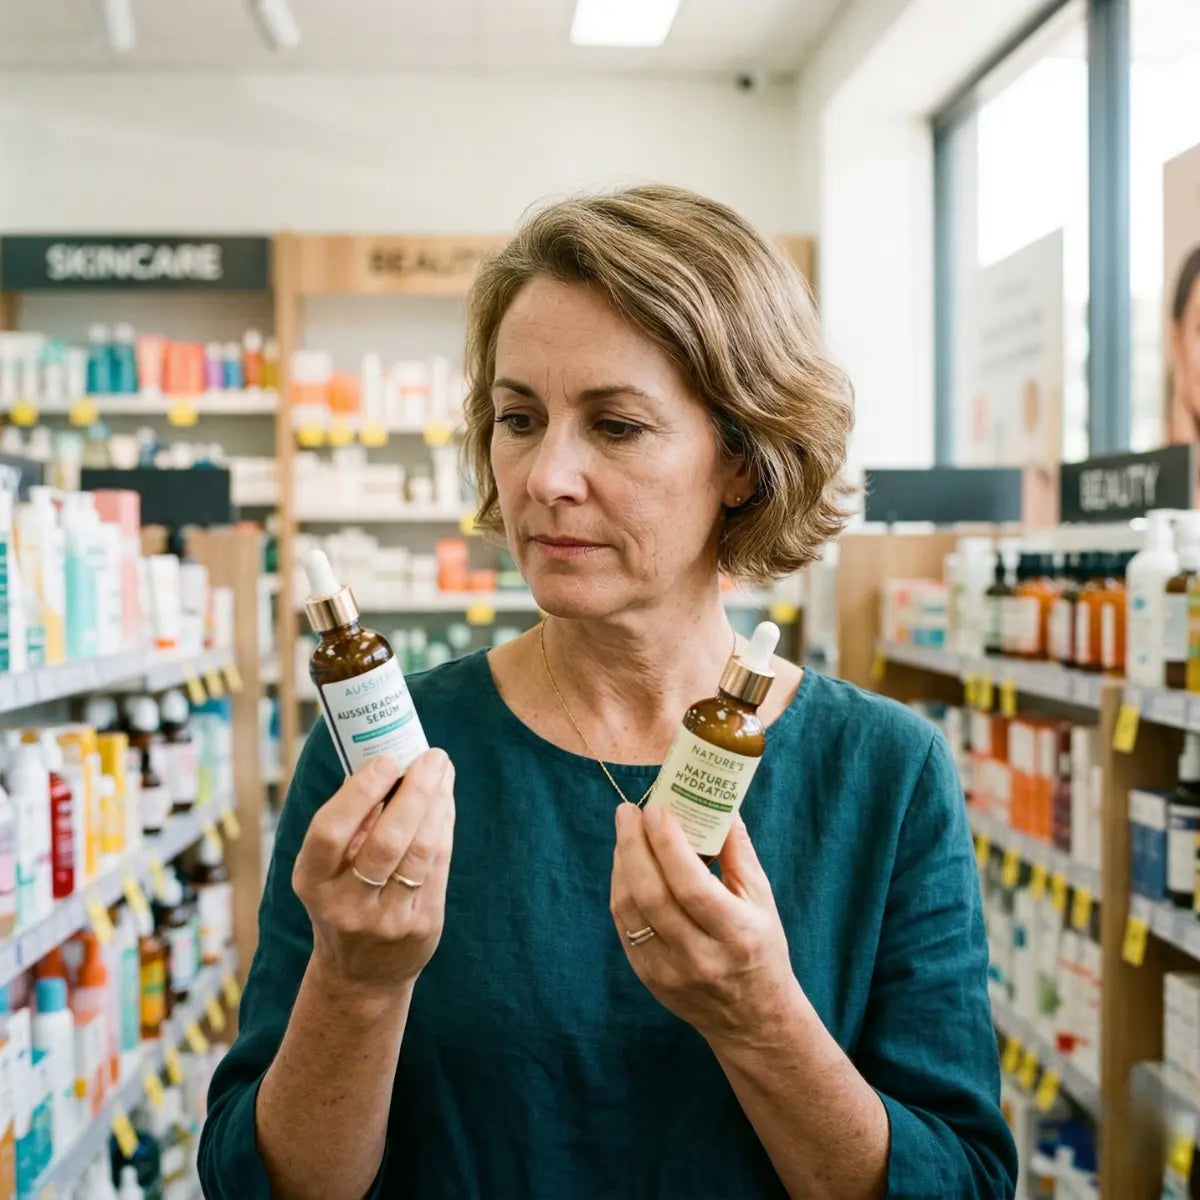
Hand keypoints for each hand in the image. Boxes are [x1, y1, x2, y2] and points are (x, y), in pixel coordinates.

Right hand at [292, 749, 455, 1002]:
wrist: (360, 975)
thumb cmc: (343, 899)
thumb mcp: (326, 871)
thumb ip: (351, 826)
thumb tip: (388, 764)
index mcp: (311, 882)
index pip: (330, 832)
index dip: (360, 793)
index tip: (387, 759)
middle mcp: (345, 904)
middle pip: (386, 841)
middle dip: (414, 792)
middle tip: (431, 756)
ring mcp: (386, 920)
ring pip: (421, 851)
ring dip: (437, 803)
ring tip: (442, 771)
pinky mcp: (421, 926)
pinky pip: (438, 864)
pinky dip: (444, 825)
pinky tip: (446, 801)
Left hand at [610, 803, 800, 1043]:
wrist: (752, 1018)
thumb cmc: (761, 948)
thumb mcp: (762, 900)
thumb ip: (739, 852)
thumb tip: (720, 803)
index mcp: (736, 934)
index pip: (692, 885)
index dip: (668, 843)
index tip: (656, 808)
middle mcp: (700, 957)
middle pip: (652, 895)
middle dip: (633, 845)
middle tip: (628, 811)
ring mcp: (669, 972)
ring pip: (629, 910)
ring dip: (621, 864)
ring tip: (625, 832)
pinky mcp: (648, 978)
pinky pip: (624, 926)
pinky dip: (620, 889)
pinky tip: (625, 864)